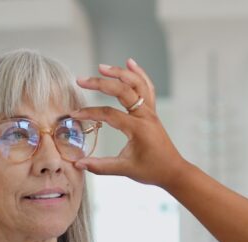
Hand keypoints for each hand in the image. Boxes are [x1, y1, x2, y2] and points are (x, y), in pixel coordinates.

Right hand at [73, 59, 190, 189]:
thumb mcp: (125, 170)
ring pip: (136, 84)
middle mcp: (145, 116)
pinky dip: (139, 74)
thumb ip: (101, 166)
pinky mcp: (152, 112)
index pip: (109, 114)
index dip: (90, 113)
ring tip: (102, 67)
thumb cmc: (152, 171)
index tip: (74, 114)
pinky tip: (130, 63)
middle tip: (82, 80)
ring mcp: (150, 112)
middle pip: (122, 91)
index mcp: (138, 129)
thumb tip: (78, 164)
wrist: (173, 171)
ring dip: (120, 73)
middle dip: (101, 83)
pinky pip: (146, 88)